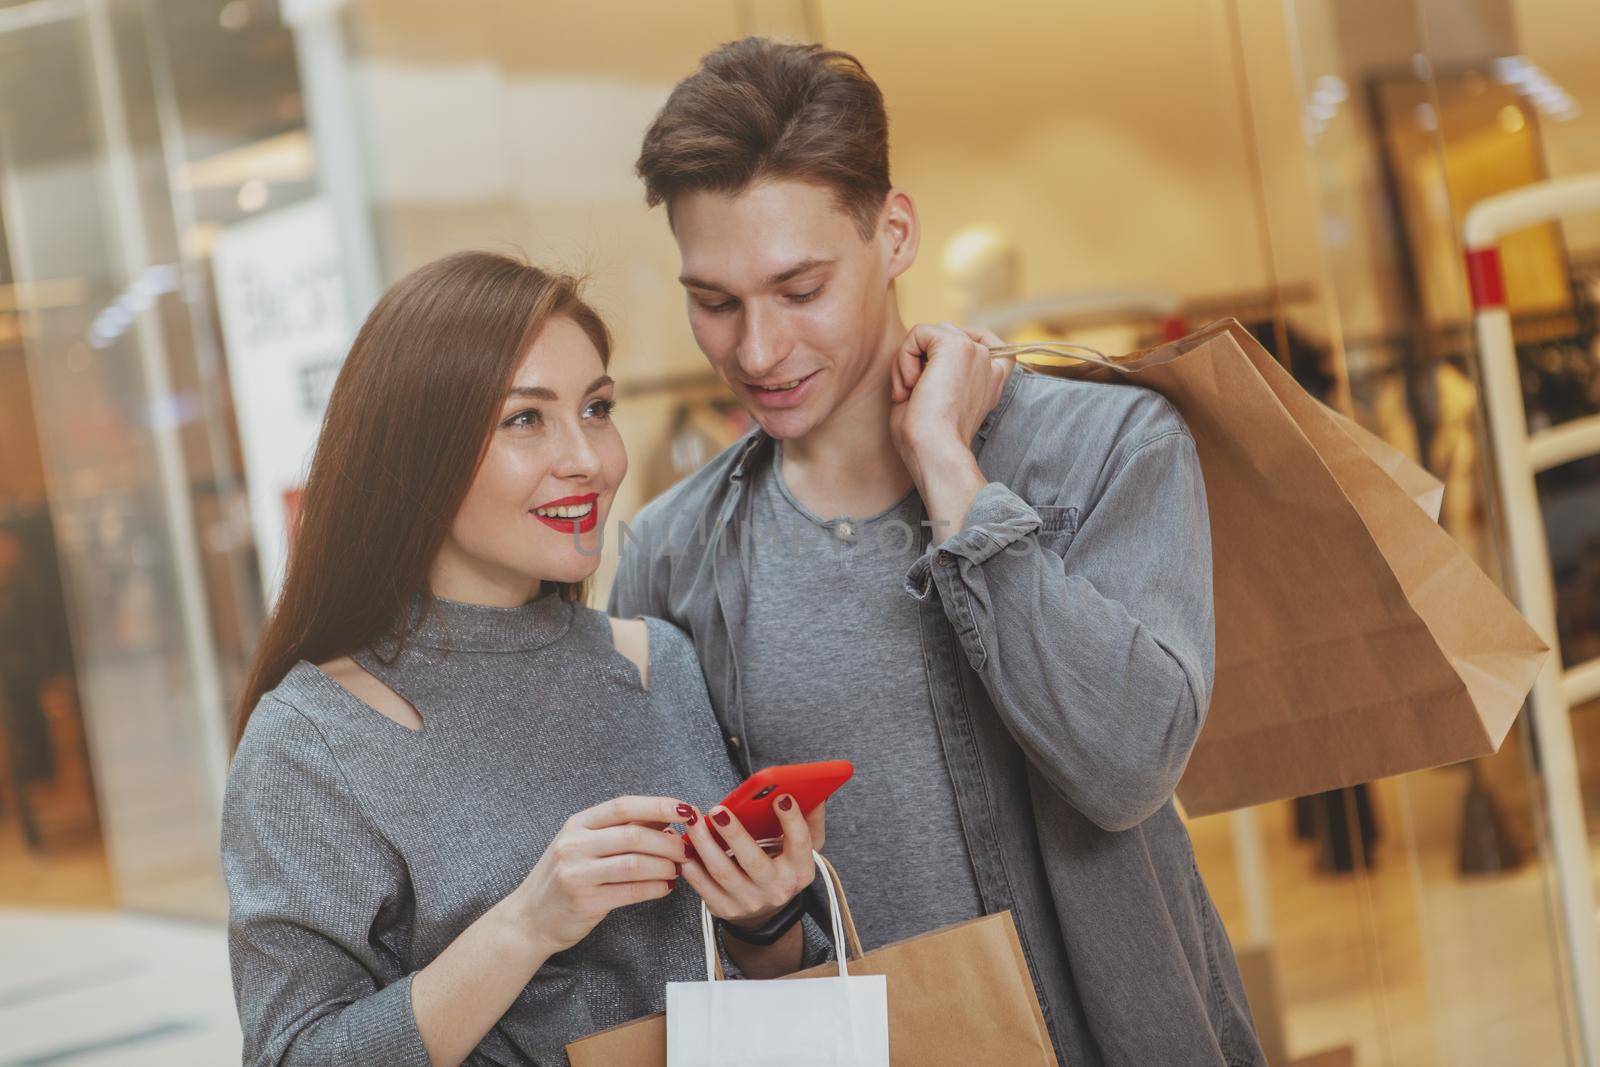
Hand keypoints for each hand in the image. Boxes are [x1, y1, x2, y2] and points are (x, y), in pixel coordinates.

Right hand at [508, 795, 688, 956]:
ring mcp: (577, 873)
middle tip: (686, 849)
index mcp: (577, 824)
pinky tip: (665, 887)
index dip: (658, 805)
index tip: (685, 809)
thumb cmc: (564, 877)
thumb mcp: (584, 844)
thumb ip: (622, 828)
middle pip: (634, 835)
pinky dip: (655, 888)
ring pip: (635, 864)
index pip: (622, 805)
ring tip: (676, 869)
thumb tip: (666, 814)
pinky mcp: (585, 901)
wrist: (529, 919)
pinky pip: (631, 892)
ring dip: (664, 866)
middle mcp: (574, 845)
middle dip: (668, 842)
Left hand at [680, 797, 826, 927]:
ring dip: (705, 845)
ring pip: (723, 872)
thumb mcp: (803, 848)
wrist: (766, 910)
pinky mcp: (725, 909)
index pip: (800, 844)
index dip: (792, 821)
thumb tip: (817, 793)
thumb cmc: (783, 867)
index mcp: (800, 870)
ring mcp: (750, 902)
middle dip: (735, 834)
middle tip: (718, 810)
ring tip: (694, 821)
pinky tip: (684, 846)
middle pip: (754, 861)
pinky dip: (692, 866)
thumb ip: (810, 820)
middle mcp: (777, 889)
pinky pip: (704, 887)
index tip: (781, 797)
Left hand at [888, 322, 1012, 470]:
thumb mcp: (935, 400)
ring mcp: (976, 352)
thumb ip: (935, 372)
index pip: (985, 340)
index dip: (951, 344)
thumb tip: (915, 354)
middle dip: (919, 359)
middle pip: (944, 335)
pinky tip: (909, 385)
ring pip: (929, 334)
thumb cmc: (926, 439)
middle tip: (911, 394)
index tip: (928, 374)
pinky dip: (903, 357)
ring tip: (909, 391)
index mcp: (990, 380)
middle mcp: (988, 363)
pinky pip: (919, 333)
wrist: (934, 451)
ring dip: (908, 360)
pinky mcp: (957, 345)